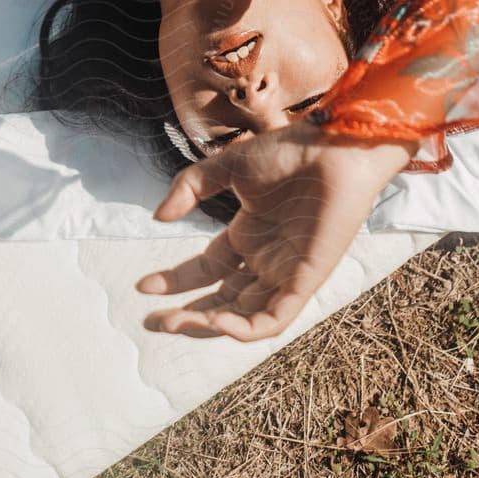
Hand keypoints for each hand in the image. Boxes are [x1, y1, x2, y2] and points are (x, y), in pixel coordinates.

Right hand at [135, 123, 415, 340]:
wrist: (335, 149)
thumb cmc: (291, 152)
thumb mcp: (230, 167)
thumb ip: (192, 188)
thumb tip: (158, 217)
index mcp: (249, 235)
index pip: (207, 270)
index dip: (175, 281)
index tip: (143, 285)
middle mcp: (265, 260)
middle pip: (221, 300)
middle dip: (187, 314)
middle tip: (153, 321)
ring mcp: (285, 273)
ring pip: (243, 316)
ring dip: (208, 325)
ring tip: (175, 322)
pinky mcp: (305, 281)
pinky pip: (272, 318)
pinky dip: (244, 328)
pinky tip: (216, 322)